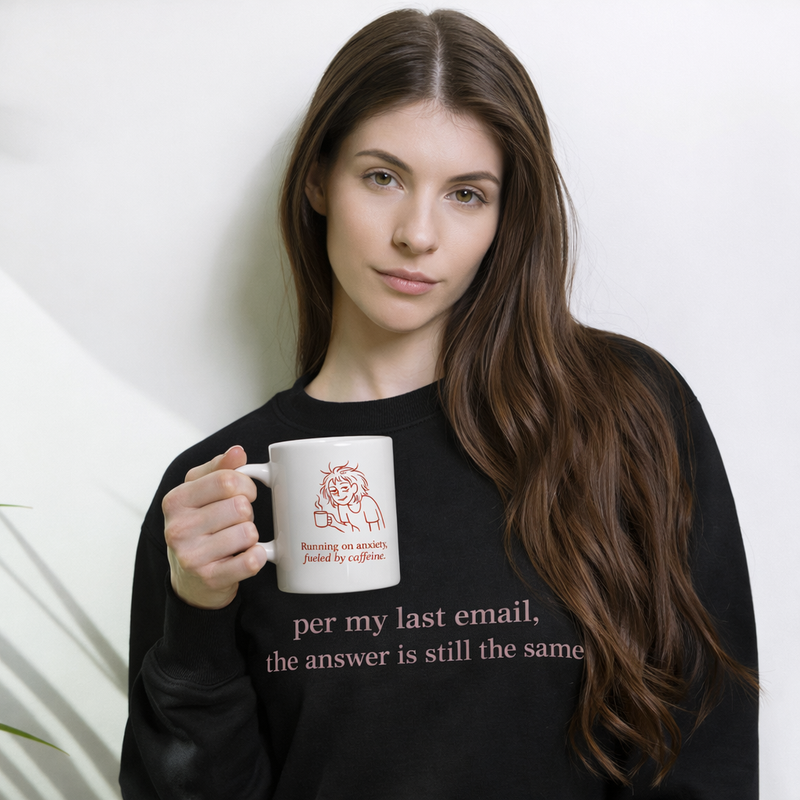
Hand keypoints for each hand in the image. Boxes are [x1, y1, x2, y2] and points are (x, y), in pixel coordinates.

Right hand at [163, 446, 266, 609]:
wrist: (189, 580)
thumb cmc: (199, 528)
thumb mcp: (200, 492)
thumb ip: (219, 468)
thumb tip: (237, 451)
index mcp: (176, 500)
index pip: (227, 480)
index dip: (245, 485)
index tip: (244, 493)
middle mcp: (178, 528)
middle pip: (240, 506)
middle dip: (247, 512)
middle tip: (236, 521)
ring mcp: (192, 556)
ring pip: (248, 532)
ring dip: (251, 535)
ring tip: (236, 540)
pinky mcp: (210, 578)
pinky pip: (251, 561)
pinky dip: (258, 556)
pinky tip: (248, 555)